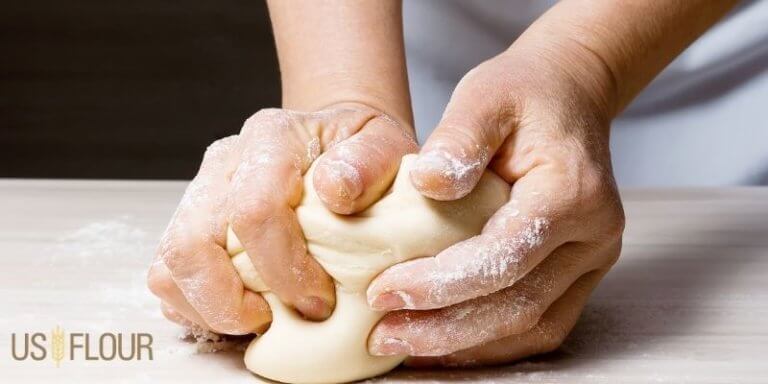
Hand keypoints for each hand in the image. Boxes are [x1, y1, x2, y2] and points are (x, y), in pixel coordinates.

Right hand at [148, 104, 416, 334]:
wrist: (336, 147)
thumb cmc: (361, 155)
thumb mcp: (385, 144)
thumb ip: (370, 161)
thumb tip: (336, 190)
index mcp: (272, 138)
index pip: (255, 208)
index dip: (284, 269)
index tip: (319, 301)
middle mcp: (226, 162)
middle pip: (193, 241)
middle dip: (231, 300)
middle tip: (273, 320)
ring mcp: (201, 192)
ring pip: (170, 262)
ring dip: (209, 307)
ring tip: (256, 319)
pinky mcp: (190, 223)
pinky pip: (167, 274)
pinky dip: (196, 305)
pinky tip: (240, 310)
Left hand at [366, 46, 624, 365]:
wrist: (568, 97)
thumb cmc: (522, 94)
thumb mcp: (485, 95)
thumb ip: (460, 137)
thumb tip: (427, 185)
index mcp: (571, 191)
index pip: (505, 255)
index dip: (442, 282)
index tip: (383, 292)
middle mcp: (592, 235)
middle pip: (519, 304)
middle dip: (445, 329)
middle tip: (385, 336)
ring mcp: (591, 260)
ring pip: (532, 325)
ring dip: (464, 345)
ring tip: (403, 346)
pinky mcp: (580, 274)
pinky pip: (540, 323)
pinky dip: (489, 341)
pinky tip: (443, 342)